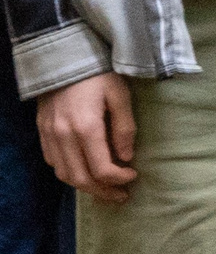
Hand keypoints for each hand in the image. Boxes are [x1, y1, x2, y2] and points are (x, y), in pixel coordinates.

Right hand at [36, 73, 136, 202]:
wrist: (64, 57)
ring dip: (84, 186)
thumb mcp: (120, 95)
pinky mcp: (42, 133)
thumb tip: (126, 157)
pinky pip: (54, 162)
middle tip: (120, 196)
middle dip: (102, 191)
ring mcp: (49, 136)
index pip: (101, 168)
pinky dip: (69, 172)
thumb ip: (124, 127)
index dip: (119, 178)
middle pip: (80, 178)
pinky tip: (84, 171)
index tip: (134, 176)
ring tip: (104, 189)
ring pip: (64, 174)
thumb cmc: (98, 73)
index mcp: (86, 127)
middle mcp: (63, 136)